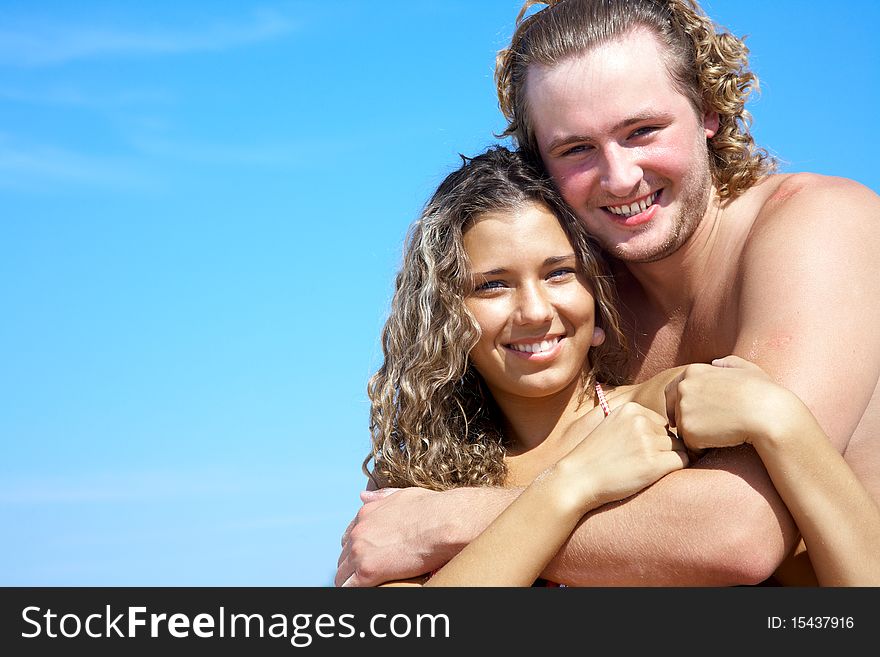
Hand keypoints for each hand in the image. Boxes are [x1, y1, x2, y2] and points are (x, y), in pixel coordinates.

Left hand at [336, 486, 459, 586]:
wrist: (443, 522)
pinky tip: (368, 592)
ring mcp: (360, 552)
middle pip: (344, 557)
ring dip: (352, 581)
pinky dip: (355, 591)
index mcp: (365, 514)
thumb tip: (362, 496)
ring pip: (342, 575)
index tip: (368, 557)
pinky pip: (349, 588)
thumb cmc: (431, 508)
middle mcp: (358, 532)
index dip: (357, 549)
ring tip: (366, 587)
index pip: (349, 537)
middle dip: (354, 566)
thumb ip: (381, 497)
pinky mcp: (368, 571)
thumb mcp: (403, 494)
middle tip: (369, 575)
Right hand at [555, 401, 688, 508]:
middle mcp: (641, 421)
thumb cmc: (595, 457)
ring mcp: (648, 441)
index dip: (654, 439)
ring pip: (680, 448)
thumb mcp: (612, 425)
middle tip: (641, 463)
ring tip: (644, 470)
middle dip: (663, 449)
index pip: (661, 423)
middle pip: (671, 435)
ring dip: (668, 460)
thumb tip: (670, 428)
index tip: (637, 451)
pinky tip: (656, 475)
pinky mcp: (654, 463)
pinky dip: (675, 469)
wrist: (578, 478)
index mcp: (631, 408)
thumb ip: (636, 422)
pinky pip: (683, 461)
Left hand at [664, 355, 797, 450]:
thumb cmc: (763, 392)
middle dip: (690, 419)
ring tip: (722, 432)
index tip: (703, 413)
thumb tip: (715, 363)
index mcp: (692, 371)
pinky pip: (690, 445)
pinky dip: (702, 448)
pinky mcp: (689, 431)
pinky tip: (721, 442)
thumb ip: (729, 363)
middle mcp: (683, 388)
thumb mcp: (747, 369)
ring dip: (697, 434)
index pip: (673, 391)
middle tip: (715, 425)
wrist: (769, 414)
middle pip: (675, 410)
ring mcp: (683, 409)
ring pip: (682, 428)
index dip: (687, 405)